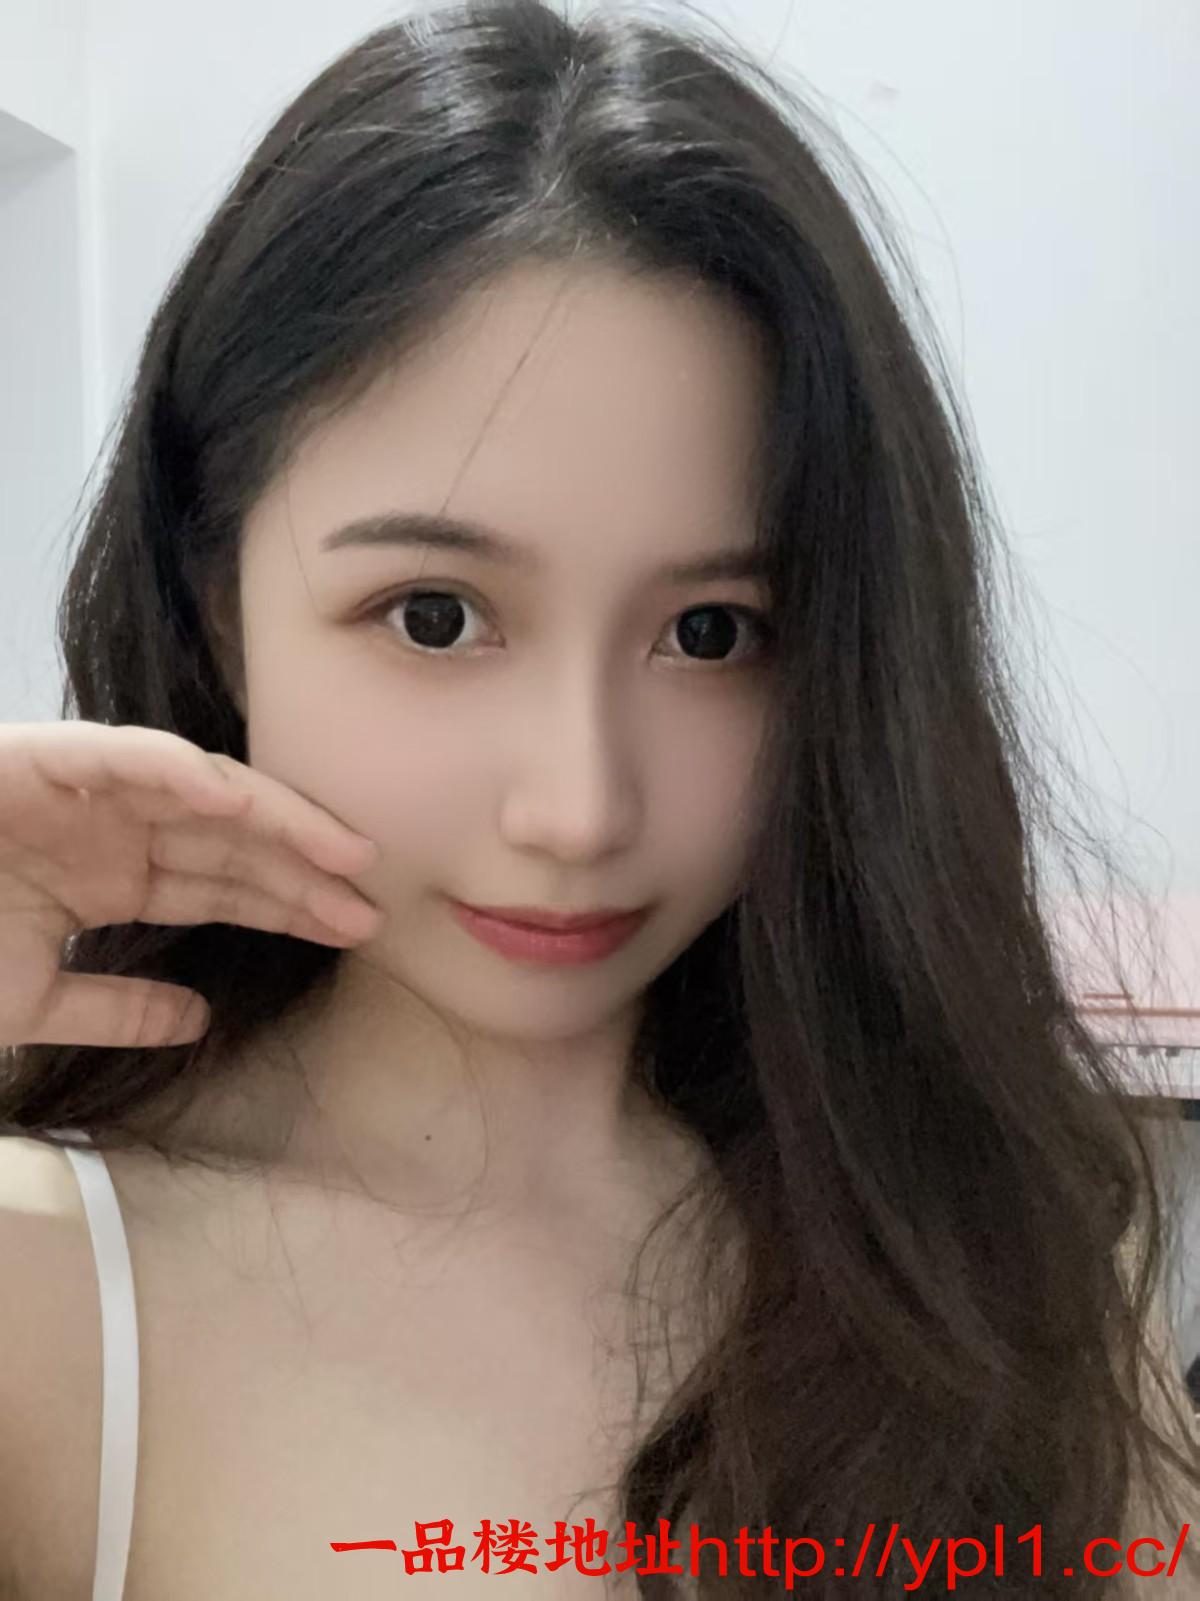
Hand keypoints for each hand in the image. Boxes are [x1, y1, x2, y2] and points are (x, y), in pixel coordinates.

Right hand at [0, 720, 381, 1047]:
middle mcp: (113, 830)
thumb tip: (198, 1021)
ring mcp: (86, 793)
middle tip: (373, 901)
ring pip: (204, 792)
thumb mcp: (31, 1002)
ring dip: (277, 818)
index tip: (355, 927)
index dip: (291, 904)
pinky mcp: (46, 759)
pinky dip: (178, 771)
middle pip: (234, 842)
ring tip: (343, 850)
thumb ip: (115, 1011)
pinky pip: (126, 756)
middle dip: (306, 868)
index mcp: (113, 880)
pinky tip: (236, 803)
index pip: (226, 888)